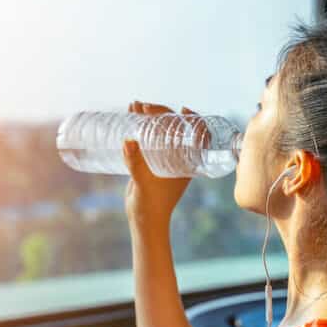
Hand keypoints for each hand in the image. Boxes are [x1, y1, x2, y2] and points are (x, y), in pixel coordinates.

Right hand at [123, 100, 197, 228]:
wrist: (144, 220)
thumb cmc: (151, 205)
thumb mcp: (143, 183)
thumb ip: (135, 163)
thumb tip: (128, 141)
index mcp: (187, 163)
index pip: (198, 135)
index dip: (194, 119)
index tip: (183, 109)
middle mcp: (179, 158)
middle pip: (175, 128)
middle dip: (161, 113)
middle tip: (144, 107)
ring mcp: (164, 158)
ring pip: (160, 131)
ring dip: (148, 117)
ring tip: (133, 106)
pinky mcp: (151, 161)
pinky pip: (149, 139)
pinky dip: (141, 126)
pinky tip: (130, 117)